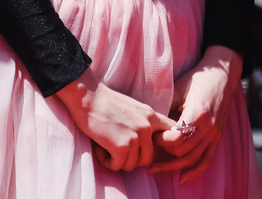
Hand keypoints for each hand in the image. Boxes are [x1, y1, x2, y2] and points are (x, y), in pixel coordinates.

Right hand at [56, 67, 175, 171]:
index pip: (175, 133)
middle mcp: (147, 126)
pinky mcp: (122, 146)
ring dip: (117, 160)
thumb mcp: (134, 108)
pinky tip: (100, 148)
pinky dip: (106, 161)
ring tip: (106, 144)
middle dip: (132, 158)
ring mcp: (135, 136)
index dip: (168, 145)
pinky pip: (117, 166)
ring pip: (132, 165)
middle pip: (148, 158)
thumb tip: (154, 142)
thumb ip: (146, 122)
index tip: (152, 146)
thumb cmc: (106, 102)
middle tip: (117, 147)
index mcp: (151, 115)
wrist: (87, 95)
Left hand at [149, 45, 242, 183]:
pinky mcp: (217, 137)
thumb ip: (168, 108)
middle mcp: (208, 127)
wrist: (221, 75)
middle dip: (164, 152)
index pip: (177, 138)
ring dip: (173, 167)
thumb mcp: (179, 89)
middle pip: (183, 151)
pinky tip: (182, 178)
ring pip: (193, 159)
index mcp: (198, 114)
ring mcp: (215, 134)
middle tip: (150, 146)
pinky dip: (195, 171)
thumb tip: (152, 125)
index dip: (162, 140)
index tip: (153, 134)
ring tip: (156, 169)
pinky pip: (207, 160)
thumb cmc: (197, 79)